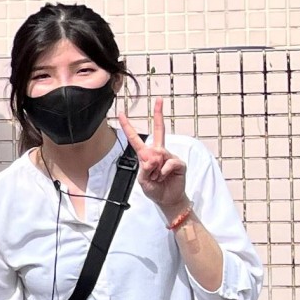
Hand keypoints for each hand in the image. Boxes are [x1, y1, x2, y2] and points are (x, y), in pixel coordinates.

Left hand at [118, 100, 189, 217]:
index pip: (136, 139)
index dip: (128, 127)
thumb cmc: (154, 189)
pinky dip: (164, 172)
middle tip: (159, 99)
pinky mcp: (178, 163)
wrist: (168, 199)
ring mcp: (169, 156)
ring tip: (157, 178)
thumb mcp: (143, 181)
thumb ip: (145, 169)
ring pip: (159, 154)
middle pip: (159, 130)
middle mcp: (158, 152)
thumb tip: (152, 158)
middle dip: (159, 114)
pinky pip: (169, 162)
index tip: (121, 114)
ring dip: (155, 169)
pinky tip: (164, 177)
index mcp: (145, 155)